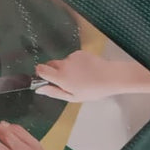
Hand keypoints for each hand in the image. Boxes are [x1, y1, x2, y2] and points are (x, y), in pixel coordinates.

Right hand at [35, 50, 149, 101]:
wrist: (111, 77)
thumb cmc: (93, 90)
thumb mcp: (73, 97)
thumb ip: (54, 92)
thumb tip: (39, 89)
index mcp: (60, 77)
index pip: (40, 69)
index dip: (40, 73)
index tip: (45, 78)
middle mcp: (63, 64)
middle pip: (49, 64)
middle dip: (53, 71)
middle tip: (65, 80)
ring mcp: (71, 57)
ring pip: (62, 61)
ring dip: (66, 67)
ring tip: (80, 76)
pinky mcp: (79, 52)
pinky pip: (71, 58)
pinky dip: (75, 63)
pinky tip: (86, 69)